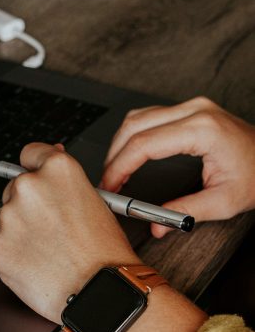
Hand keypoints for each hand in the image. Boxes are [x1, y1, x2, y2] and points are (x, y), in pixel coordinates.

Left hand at [0, 143, 137, 323]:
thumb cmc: (105, 254)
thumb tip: (50, 159)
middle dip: (29, 207)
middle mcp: (30, 187)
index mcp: (58, 170)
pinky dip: (13, 256)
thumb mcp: (97, 203)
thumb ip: (65, 180)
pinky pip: (0, 247)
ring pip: (7, 219)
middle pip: (15, 188)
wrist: (99, 292)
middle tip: (52, 230)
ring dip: (21, 232)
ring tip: (49, 252)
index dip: (36, 169)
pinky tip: (37, 265)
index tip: (38, 180)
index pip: (31, 154)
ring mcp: (9, 217)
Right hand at [101, 97, 254, 236]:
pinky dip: (133, 136)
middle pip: (135, 126)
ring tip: (114, 172)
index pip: (144, 144)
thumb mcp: (224, 202)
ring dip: (120, 144)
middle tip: (107, 184)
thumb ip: (185, 212)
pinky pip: (150, 116)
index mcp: (203, 130)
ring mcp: (192, 106)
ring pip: (138, 117)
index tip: (109, 187)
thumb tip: (156, 225)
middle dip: (114, 156)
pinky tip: (129, 155)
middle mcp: (195, 111)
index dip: (119, 167)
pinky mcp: (190, 109)